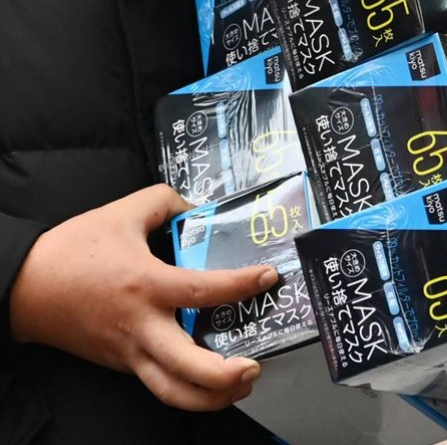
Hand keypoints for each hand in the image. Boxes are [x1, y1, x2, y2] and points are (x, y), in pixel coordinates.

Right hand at [10, 184, 278, 410]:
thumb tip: (197, 207)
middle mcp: (141, 327)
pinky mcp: (120, 363)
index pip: (204, 290)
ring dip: (210, 398)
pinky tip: (209, 376)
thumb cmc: (72, 249)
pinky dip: (187, 386)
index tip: (268, 277)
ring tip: (240, 385)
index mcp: (146, 285)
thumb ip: (165, 202)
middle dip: (226, 377)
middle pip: (187, 369)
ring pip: (171, 392)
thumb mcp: (122, 212)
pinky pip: (157, 381)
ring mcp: (129, 352)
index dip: (242, 285)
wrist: (22, 287)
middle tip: (254, 367)